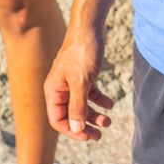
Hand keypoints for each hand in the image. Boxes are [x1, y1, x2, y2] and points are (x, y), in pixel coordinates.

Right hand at [44, 25, 113, 140]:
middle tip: (100, 135)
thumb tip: (75, 129)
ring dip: (94, 115)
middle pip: (70, 115)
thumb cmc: (82, 52)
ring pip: (81, 106)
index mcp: (53, 91)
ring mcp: (71, 82)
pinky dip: (99, 100)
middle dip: (85, 126)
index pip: (58, 120)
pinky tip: (110, 104)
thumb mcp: (81, 83)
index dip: (72, 131)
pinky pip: (89, 94)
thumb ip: (78, 107)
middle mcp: (60, 88)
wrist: (90, 27)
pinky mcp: (83, 76)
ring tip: (108, 121)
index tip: (89, 136)